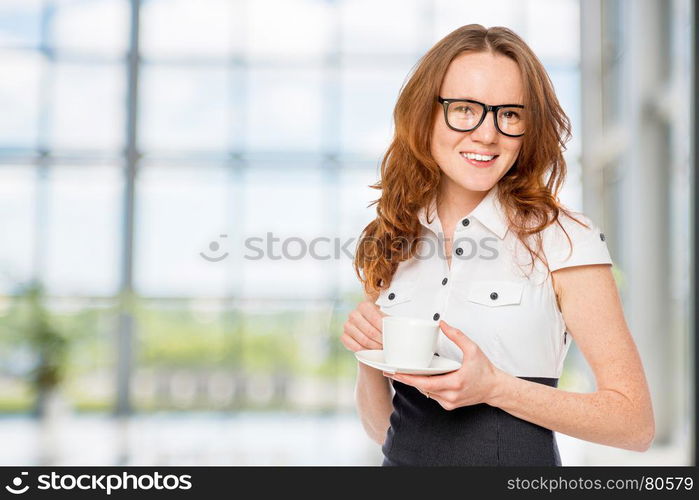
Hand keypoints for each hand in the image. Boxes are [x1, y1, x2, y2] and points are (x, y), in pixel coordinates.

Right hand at [341, 300, 385, 351]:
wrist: (366, 324)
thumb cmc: (376, 321)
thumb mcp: (383, 316)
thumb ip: (390, 321)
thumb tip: (399, 329)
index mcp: (364, 306)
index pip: (375, 319)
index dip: (384, 330)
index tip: (390, 337)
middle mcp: (353, 314)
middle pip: (370, 331)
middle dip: (380, 341)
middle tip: (387, 346)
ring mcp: (347, 325)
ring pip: (363, 340)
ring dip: (374, 347)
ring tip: (381, 349)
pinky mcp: (344, 336)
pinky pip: (355, 346)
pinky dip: (365, 351)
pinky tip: (371, 351)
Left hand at [384, 320, 502, 408]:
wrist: (494, 388)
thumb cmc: (485, 371)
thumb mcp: (473, 349)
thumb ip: (457, 336)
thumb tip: (443, 324)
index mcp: (455, 383)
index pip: (426, 383)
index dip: (409, 378)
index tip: (397, 372)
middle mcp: (451, 396)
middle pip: (421, 388)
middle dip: (406, 379)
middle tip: (391, 371)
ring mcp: (449, 402)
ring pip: (425, 392)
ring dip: (415, 382)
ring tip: (402, 372)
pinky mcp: (449, 405)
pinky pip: (432, 395)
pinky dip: (425, 387)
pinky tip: (420, 378)